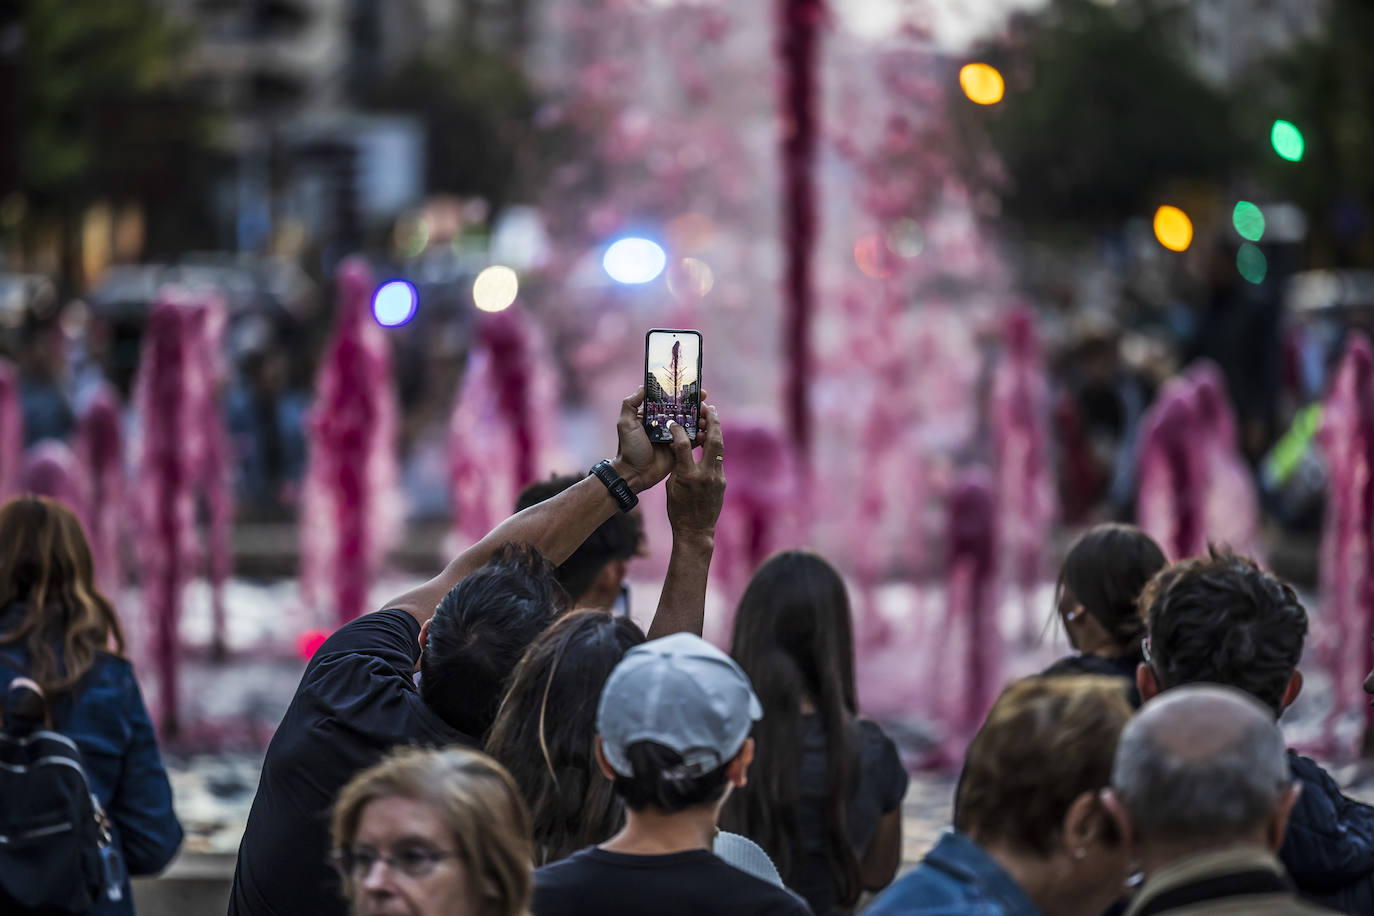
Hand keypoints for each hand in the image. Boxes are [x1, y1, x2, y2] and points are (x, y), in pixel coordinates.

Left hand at [613, 387, 709, 492]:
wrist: (634, 474)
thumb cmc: (629, 448)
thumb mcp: (626, 424)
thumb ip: (630, 404)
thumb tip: (643, 386)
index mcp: (652, 416)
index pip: (669, 401)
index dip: (681, 394)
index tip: (692, 389)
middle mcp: (664, 424)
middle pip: (682, 411)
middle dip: (694, 405)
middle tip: (704, 402)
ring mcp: (673, 437)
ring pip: (690, 424)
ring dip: (699, 419)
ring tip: (706, 417)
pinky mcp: (679, 449)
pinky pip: (692, 441)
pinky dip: (700, 436)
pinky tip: (707, 432)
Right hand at [665, 403, 724, 539]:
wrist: (696, 531)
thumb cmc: (678, 510)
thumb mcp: (671, 486)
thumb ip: (677, 465)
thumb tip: (678, 447)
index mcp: (688, 476)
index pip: (683, 445)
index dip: (678, 430)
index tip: (674, 421)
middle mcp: (706, 475)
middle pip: (713, 440)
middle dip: (712, 421)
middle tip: (707, 406)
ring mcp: (717, 478)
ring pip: (719, 448)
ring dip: (715, 431)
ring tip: (711, 417)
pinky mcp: (722, 482)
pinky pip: (718, 460)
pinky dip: (714, 447)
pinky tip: (709, 439)